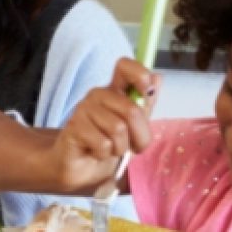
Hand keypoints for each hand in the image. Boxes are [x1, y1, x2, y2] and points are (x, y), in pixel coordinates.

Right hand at [51, 58, 159, 187]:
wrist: (83, 166)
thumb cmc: (109, 143)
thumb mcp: (135, 126)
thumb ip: (145, 104)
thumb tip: (157, 78)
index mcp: (114, 90)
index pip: (124, 66)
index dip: (139, 74)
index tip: (146, 92)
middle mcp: (98, 95)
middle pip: (131, 109)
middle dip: (138, 135)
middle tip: (130, 144)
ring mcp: (83, 109)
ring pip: (117, 129)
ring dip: (119, 147)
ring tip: (110, 148)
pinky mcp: (74, 127)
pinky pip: (103, 143)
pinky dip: (105, 154)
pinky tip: (96, 152)